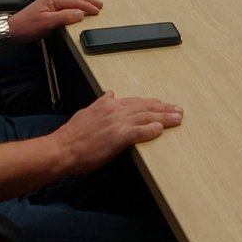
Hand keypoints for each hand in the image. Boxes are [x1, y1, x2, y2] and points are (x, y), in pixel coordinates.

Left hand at [10, 0, 102, 40]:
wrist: (11, 30)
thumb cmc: (26, 27)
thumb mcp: (47, 23)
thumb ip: (65, 17)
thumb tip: (80, 13)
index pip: (74, 1)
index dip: (87, 6)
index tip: (97, 10)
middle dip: (87, 1)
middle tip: (99, 5)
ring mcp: (49, 2)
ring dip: (82, 2)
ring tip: (92, 4)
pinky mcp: (47, 8)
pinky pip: (65, 3)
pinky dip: (74, 5)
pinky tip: (76, 8)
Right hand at [54, 90, 183, 174]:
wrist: (62, 148)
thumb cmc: (72, 134)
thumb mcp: (87, 112)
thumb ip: (100, 103)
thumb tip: (110, 94)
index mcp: (108, 105)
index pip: (136, 102)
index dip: (151, 103)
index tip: (163, 104)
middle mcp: (115, 110)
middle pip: (145, 107)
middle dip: (164, 108)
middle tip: (178, 110)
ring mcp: (118, 123)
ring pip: (146, 117)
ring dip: (164, 117)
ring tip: (177, 118)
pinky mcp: (118, 137)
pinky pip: (139, 132)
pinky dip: (151, 129)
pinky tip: (161, 129)